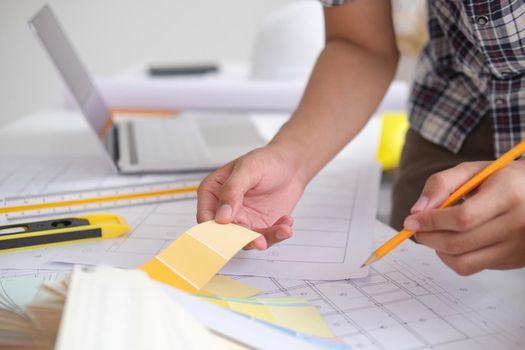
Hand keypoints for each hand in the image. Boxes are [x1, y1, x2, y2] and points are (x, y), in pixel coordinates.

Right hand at [197, 145, 306, 249]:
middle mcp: (225, 210)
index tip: (232, 233)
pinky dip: (277, 234)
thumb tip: (222, 216)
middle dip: (244, 240)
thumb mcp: (248, 169)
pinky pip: (265, 238)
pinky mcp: (260, 227)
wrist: (290, 165)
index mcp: (213, 192)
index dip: (215, 229)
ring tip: (283, 229)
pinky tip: (287, 223)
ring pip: (247, 240)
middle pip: (226, 234)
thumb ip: (232, 191)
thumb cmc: (266, 160)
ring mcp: (243, 220)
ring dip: (266, 238)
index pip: (206, 216)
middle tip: (260, 241)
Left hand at [403, 161, 524, 274]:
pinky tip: (458, 239)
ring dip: (439, 251)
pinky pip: (475, 267)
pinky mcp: (515, 261)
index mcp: (508, 193)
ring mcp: (518, 247)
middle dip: (428, 238)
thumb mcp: (472, 170)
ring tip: (436, 235)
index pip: (463, 218)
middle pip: (459, 243)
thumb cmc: (501, 179)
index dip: (432, 221)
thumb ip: (441, 184)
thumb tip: (417, 210)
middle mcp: (518, 223)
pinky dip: (456, 257)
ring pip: (464, 263)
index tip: (411, 220)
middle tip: (417, 229)